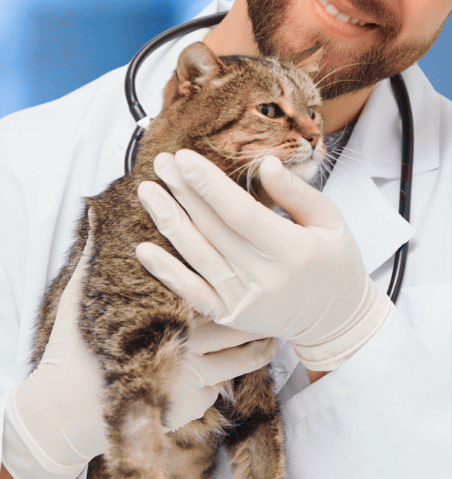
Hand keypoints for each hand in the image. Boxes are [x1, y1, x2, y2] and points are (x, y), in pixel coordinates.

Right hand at [3, 259, 277, 478]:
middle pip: (237, 324)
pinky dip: (231, 375)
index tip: (246, 260)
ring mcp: (193, 376)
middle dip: (258, 312)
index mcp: (162, 313)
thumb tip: (99, 213)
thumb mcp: (78, 295)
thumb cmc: (72, 348)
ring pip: (243, 357)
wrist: (68, 408)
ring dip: (259, 346)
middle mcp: (184, 343)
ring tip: (270, 336)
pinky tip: (237, 365)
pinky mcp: (193, 402)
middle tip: (276, 299)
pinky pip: (223, 385)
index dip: (229, 276)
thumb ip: (96, 255)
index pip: (207, 288)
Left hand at [137, 149, 389, 371]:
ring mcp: (243, 300)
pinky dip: (165, 271)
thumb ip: (296, 193)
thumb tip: (264, 163)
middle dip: (182, 192)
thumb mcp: (331, 221)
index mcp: (293, 251)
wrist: (336, 320)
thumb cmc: (334, 263)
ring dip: (167, 220)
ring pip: (195, 254)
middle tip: (161, 163)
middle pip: (211, 228)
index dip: (208, 184)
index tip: (185, 158)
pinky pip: (190, 292)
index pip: (239, 212)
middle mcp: (265, 277)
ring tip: (148, 190)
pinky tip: (142, 249)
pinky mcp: (229, 314)